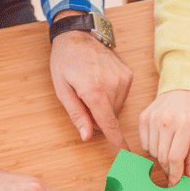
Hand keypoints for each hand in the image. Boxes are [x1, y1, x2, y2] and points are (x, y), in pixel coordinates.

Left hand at [50, 10, 131, 148]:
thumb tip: (87, 137)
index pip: (109, 124)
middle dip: (98, 117)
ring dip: (104, 105)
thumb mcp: (61, 89)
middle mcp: (112, 85)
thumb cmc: (65, 61)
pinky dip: (111, 94)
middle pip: (109, 116)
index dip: (117, 142)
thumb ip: (76, 114)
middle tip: (83, 100)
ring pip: (116, 107)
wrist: (78, 34)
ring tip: (91, 86)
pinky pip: (121, 95)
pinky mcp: (128, 74)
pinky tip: (101, 79)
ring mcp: (122, 78)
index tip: (125, 156)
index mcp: (93, 90)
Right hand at [138, 90, 189, 185]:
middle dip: (169, 169)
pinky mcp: (143, 118)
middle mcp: (167, 121)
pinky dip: (152, 148)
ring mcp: (153, 118)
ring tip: (170, 151)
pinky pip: (144, 144)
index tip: (175, 183)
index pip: (175, 158)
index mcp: (185, 125)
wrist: (182, 88)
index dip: (175, 175)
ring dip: (161, 158)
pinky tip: (161, 142)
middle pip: (163, 157)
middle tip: (174, 171)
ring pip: (153, 152)